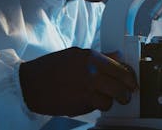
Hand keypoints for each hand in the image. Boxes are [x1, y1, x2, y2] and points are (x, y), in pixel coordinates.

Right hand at [18, 47, 136, 116]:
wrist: (29, 84)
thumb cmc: (50, 69)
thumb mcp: (75, 55)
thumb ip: (98, 56)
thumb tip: (117, 58)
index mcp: (90, 56)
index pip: (120, 66)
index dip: (130, 75)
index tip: (132, 80)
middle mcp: (91, 71)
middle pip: (121, 84)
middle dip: (126, 92)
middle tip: (126, 95)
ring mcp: (87, 88)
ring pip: (112, 98)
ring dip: (111, 101)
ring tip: (105, 99)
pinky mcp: (82, 103)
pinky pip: (99, 106)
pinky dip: (98, 106)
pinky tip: (90, 101)